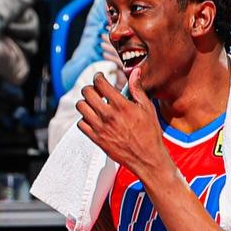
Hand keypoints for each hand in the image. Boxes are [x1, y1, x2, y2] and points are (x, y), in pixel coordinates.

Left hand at [75, 66, 170, 181]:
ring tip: (94, 105)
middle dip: (91, 88)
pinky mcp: (96, 138)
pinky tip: (94, 119)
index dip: (99, 77)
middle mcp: (108, 115)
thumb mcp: (148, 109)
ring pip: (81, 106)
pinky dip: (85, 119)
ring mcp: (100, 127)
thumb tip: (135, 72)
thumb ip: (137, 89)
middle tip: (97, 91)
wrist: (147, 158)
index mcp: (121, 106)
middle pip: (86, 92)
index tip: (101, 78)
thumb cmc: (150, 134)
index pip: (100, 83)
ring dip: (86, 103)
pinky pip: (80, 123)